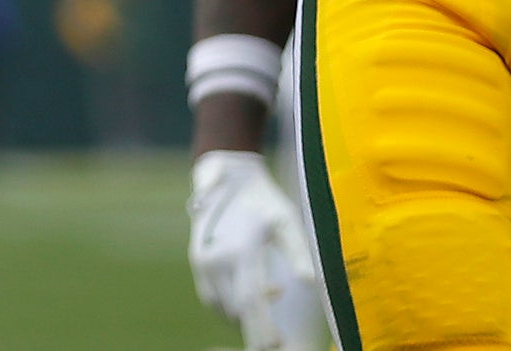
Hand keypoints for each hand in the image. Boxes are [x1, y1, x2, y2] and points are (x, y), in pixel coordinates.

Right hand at [188, 151, 322, 350]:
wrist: (227, 175)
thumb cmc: (265, 200)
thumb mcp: (287, 220)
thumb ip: (298, 252)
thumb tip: (312, 283)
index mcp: (242, 248)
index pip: (251, 299)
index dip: (262, 327)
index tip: (277, 344)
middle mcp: (218, 257)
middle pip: (237, 309)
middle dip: (256, 331)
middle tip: (279, 343)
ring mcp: (204, 260)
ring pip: (223, 306)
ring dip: (245, 315)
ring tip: (274, 294)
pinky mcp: (198, 260)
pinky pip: (212, 297)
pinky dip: (231, 304)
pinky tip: (256, 291)